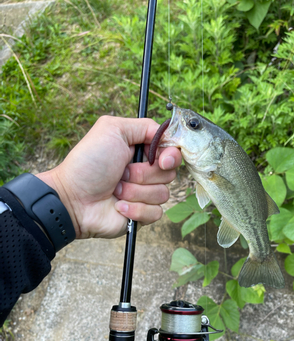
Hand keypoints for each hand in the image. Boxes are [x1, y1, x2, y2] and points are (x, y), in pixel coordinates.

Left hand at [37, 116, 181, 239]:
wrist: (73, 198)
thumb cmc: (89, 163)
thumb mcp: (113, 130)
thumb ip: (145, 126)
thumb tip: (166, 134)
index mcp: (141, 150)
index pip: (172, 151)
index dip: (171, 156)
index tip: (161, 160)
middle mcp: (145, 171)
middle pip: (170, 173)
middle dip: (144, 174)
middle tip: (122, 173)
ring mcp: (144, 194)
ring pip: (163, 194)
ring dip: (136, 191)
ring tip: (115, 190)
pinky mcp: (142, 215)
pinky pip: (155, 213)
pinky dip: (135, 209)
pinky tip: (118, 206)